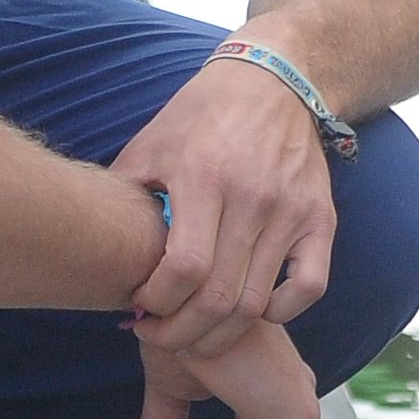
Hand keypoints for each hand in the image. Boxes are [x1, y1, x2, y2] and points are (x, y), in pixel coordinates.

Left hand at [117, 47, 338, 362]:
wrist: (273, 82)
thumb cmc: (200, 116)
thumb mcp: (150, 145)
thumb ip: (125, 198)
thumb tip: (97, 254)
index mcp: (204, 177)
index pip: (184, 269)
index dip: (157, 304)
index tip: (139, 309)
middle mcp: (253, 197)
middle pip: (219, 298)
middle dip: (181, 333)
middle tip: (160, 336)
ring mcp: (292, 211)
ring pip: (256, 302)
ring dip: (220, 333)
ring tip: (194, 333)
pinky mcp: (321, 219)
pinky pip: (308, 287)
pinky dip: (279, 312)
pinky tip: (251, 310)